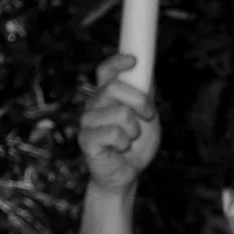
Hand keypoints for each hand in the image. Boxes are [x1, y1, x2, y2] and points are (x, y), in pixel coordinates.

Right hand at [79, 52, 159, 194]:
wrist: (128, 173)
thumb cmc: (136, 144)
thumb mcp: (147, 116)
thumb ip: (145, 94)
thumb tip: (147, 70)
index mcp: (106, 95)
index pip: (105, 71)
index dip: (117, 63)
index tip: (134, 61)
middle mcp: (93, 104)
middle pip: (114, 88)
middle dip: (140, 101)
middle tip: (148, 115)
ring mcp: (87, 121)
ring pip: (120, 113)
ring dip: (134, 129)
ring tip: (130, 138)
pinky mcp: (86, 139)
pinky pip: (114, 133)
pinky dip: (125, 143)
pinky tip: (120, 149)